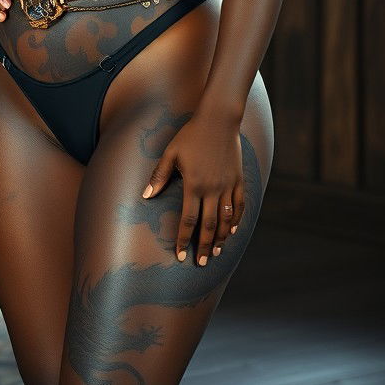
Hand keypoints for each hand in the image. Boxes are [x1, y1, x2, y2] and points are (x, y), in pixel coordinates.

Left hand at [141, 112, 245, 265]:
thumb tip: (146, 196)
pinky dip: (236, 221)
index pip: (188, 220)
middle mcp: (212, 189)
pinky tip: (232, 231)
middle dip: (203, 247)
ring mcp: (228, 186)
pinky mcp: (239, 181)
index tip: (181, 255)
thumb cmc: (190, 136)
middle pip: (208, 226)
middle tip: (200, 263)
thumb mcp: (171, 153)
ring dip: (221, 238)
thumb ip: (159, 176)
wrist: (218, 121)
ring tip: (215, 252)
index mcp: (194, 185)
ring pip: (226, 220)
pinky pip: (239, 206)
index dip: (184, 239)